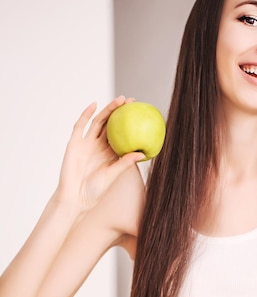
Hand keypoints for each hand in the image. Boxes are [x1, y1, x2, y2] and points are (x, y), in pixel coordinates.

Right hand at [57, 96, 144, 210]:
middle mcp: (98, 146)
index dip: (130, 124)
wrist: (74, 197)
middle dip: (120, 112)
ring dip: (107, 110)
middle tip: (132, 101)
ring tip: (119, 100)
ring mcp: (86, 143)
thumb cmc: (94, 191)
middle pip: (110, 124)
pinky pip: (80, 126)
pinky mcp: (74, 143)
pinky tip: (94, 105)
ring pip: (98, 122)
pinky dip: (86, 114)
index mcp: (109, 153)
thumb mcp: (112, 175)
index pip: (122, 134)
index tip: (141, 114)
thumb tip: (142, 153)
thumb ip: (125, 163)